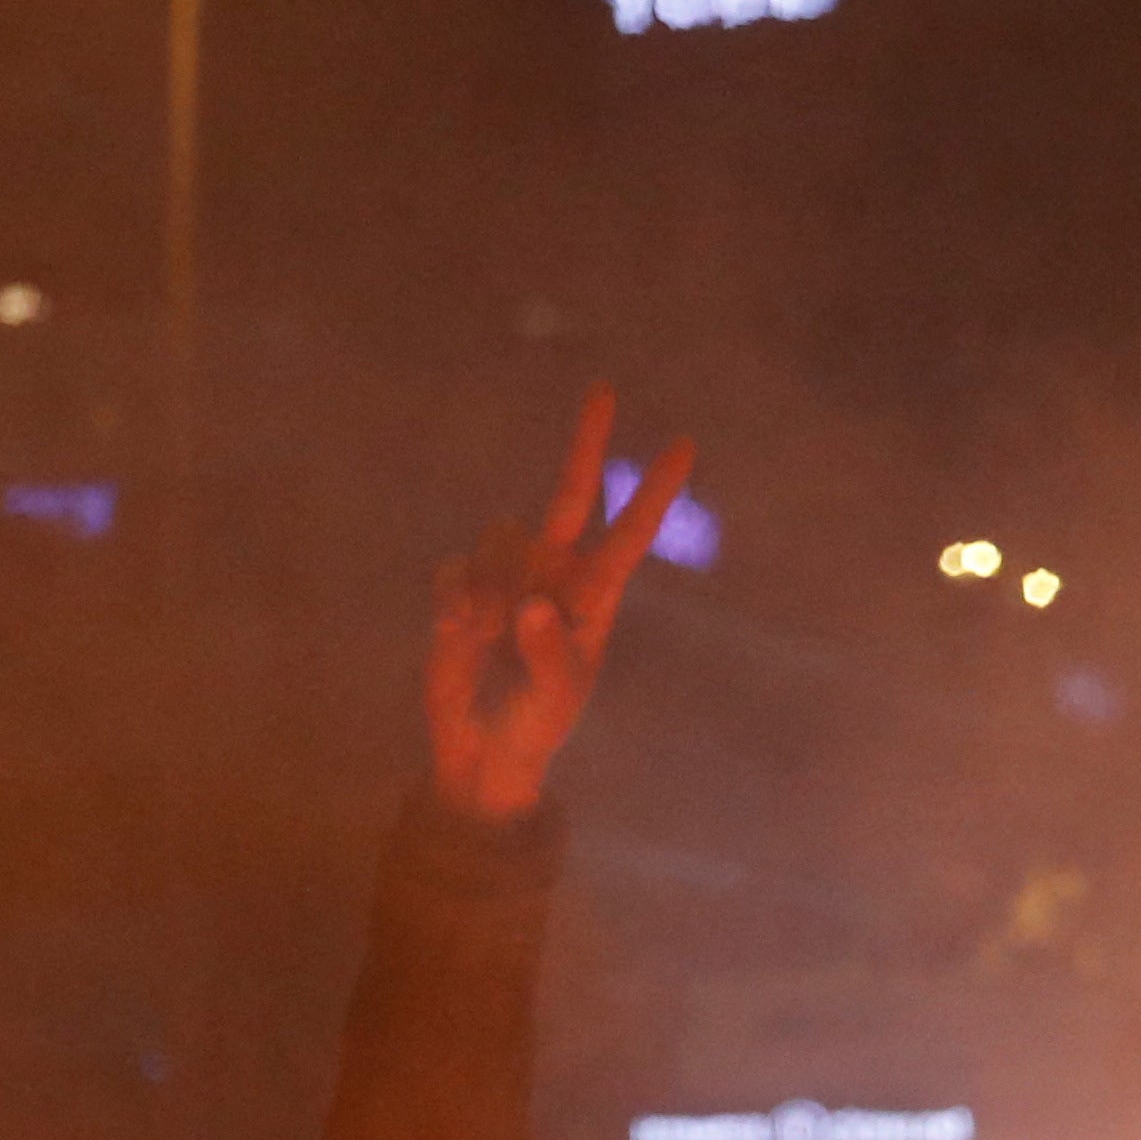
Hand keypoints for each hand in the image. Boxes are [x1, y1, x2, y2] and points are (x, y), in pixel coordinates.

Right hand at [425, 388, 689, 825]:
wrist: (481, 751)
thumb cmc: (537, 725)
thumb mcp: (555, 699)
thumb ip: (549, 652)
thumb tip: (530, 605)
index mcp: (593, 596)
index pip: (629, 533)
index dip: (654, 490)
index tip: (684, 443)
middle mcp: (554, 572)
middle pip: (570, 493)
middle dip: (586, 443)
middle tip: (603, 388)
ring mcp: (508, 577)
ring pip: (500, 535)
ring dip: (492, 583)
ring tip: (487, 635)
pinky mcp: (462, 591)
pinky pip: (456, 569)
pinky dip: (458, 600)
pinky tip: (462, 632)